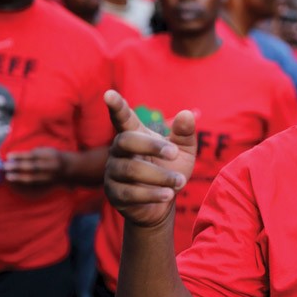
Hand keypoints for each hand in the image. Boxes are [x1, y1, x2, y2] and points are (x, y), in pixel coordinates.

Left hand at [5, 147, 64, 185]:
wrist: (69, 168)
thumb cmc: (53, 157)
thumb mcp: (47, 151)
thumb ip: (34, 153)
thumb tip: (16, 157)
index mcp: (51, 156)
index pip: (33, 156)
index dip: (20, 156)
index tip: (8, 156)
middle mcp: (51, 167)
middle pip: (32, 167)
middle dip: (17, 167)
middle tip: (5, 166)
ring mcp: (50, 176)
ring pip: (33, 178)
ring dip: (19, 177)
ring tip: (8, 176)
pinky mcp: (48, 184)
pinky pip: (34, 184)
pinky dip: (23, 183)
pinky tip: (16, 181)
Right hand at [103, 90, 196, 227]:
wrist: (164, 203)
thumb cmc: (171, 169)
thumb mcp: (183, 151)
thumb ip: (185, 133)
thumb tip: (188, 113)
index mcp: (134, 135)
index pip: (123, 118)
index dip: (116, 106)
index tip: (109, 94)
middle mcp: (119, 151)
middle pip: (125, 140)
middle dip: (151, 146)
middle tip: (174, 152)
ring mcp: (113, 172)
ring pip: (131, 170)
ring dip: (160, 176)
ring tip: (180, 182)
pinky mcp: (114, 194)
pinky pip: (130, 193)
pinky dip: (152, 193)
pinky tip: (168, 195)